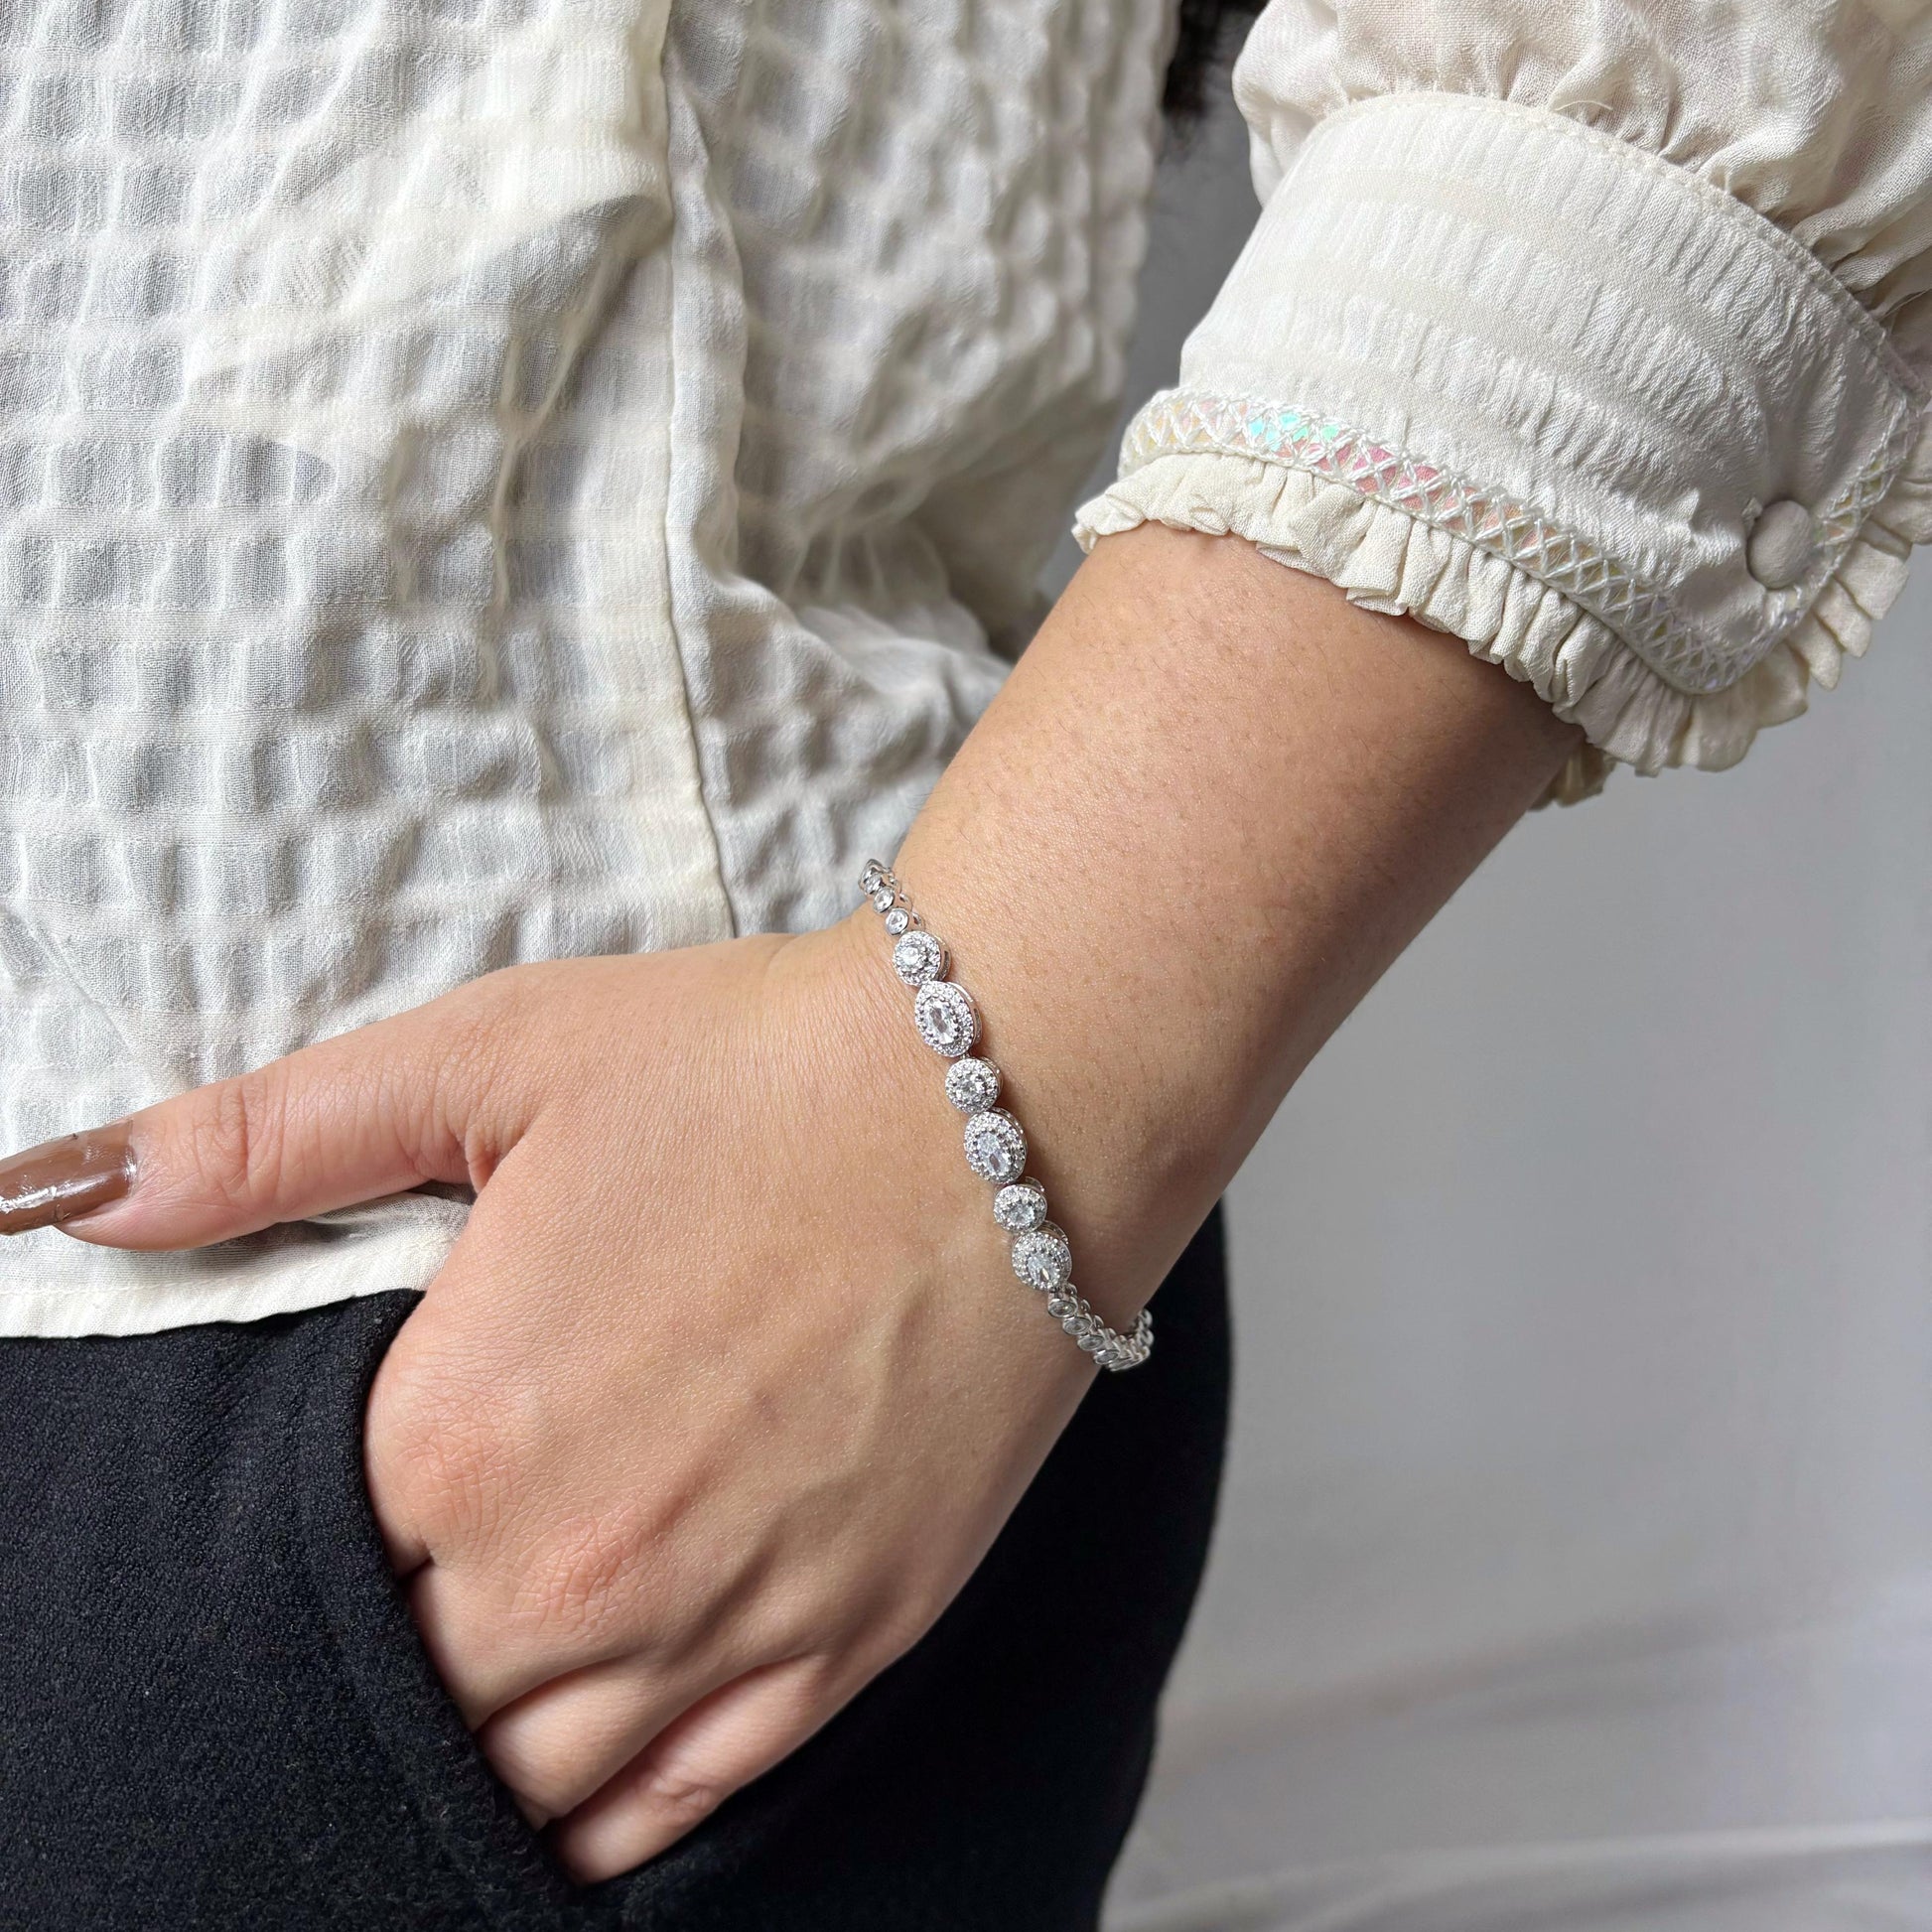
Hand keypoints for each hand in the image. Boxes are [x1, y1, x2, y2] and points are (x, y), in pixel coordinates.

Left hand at [43, 919, 1110, 1878]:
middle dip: (401, 1646)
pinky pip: (679, 1806)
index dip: (326, 1534)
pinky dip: (604, 1815)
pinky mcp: (843, 1645)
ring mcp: (720, 1627)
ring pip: (531, 1782)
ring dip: (487, 1741)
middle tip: (432, 1577)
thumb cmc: (755, 1068)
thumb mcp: (496, 1056)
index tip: (374, 1479)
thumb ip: (274, 1136)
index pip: (311, 1575)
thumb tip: (82, 1188)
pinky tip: (581, 1777)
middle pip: (413, 1695)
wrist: (1002, 1099)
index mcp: (458, 1440)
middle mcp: (575, 1573)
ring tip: (489, 1678)